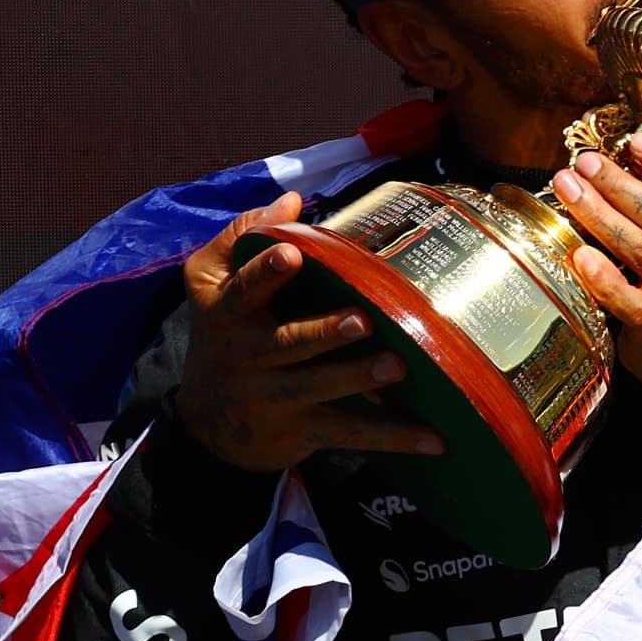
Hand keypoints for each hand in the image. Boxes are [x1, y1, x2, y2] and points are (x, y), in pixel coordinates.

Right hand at [175, 192, 445, 472]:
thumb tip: (291, 202)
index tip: (292, 253)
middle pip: (288, 344)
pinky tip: (434, 439)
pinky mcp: (303, 431)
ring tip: (396, 366)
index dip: (264, 273)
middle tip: (363, 320)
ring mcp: (276, 398)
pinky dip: (393, 437)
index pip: (243, 292)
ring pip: (320, 389)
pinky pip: (350, 434)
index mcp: (229, 314)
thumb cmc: (223, 334)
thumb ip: (242, 238)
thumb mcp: (209, 283)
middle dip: (324, 333)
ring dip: (360, 379)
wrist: (207, 424)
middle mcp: (250, 357)